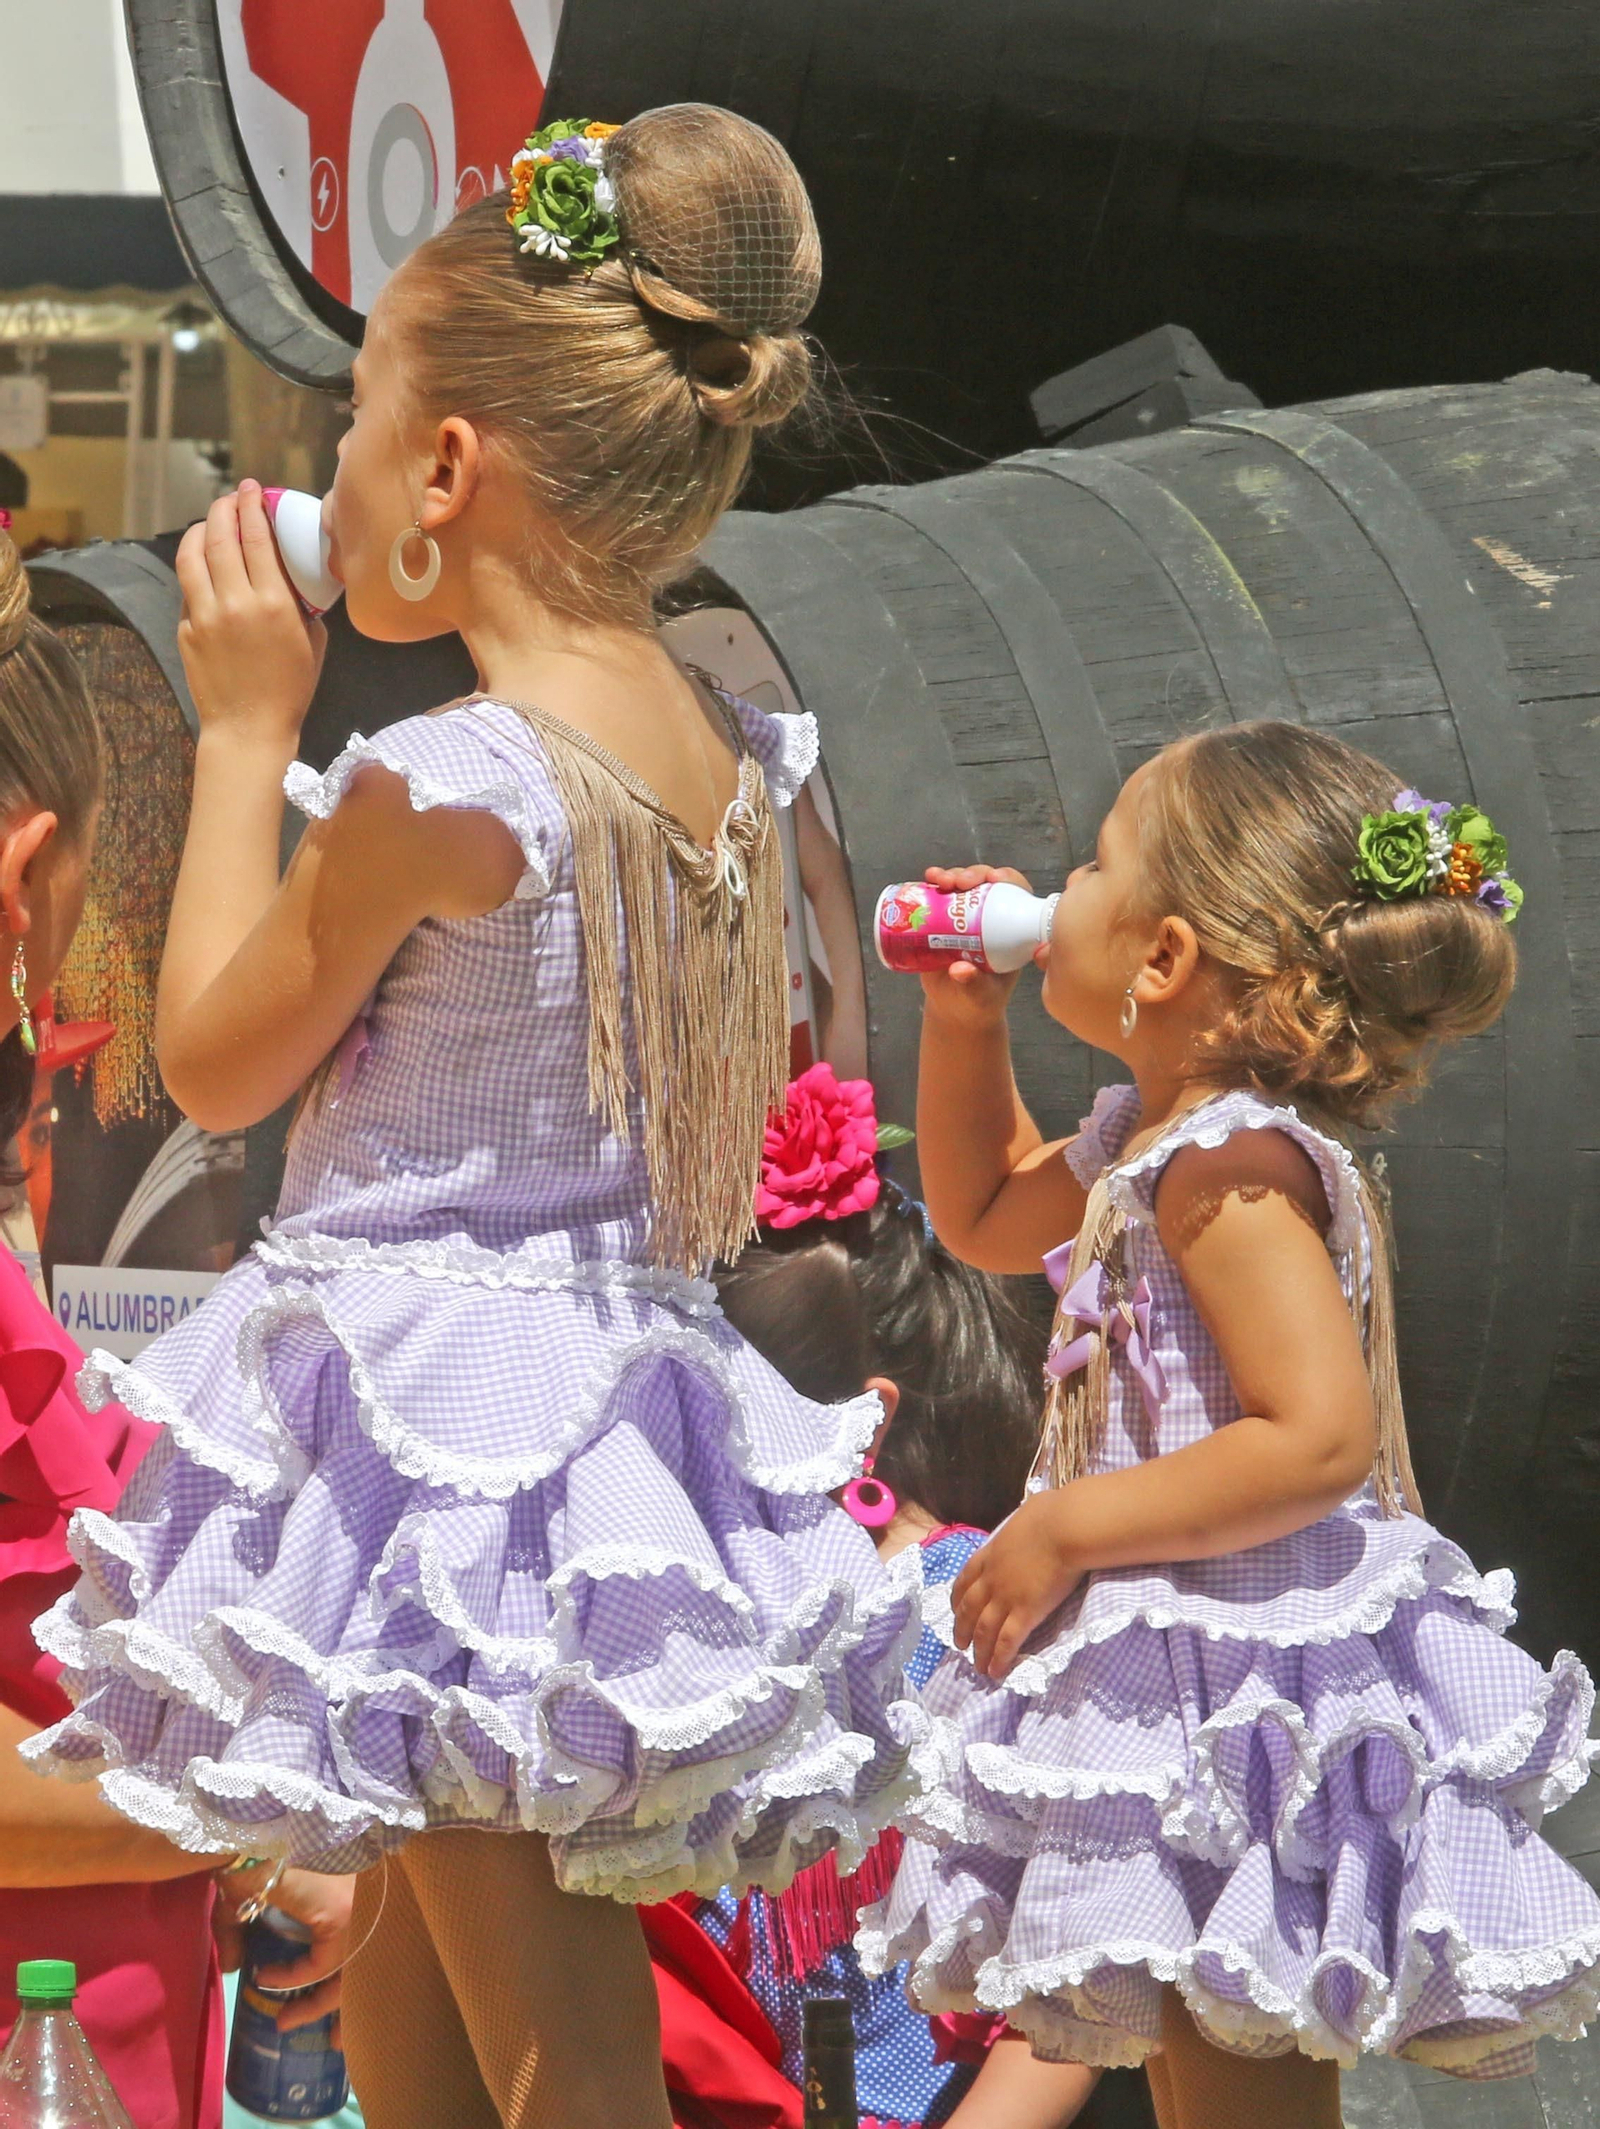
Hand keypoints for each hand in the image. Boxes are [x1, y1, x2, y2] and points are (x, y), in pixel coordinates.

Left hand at [175, 482, 326, 750]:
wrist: (248, 728)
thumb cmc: (290, 689)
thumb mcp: (313, 643)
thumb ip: (302, 604)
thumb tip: (294, 576)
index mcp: (273, 604)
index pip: (257, 539)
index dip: (253, 506)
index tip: (253, 488)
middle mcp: (235, 602)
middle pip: (220, 538)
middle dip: (223, 508)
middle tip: (230, 496)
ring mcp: (204, 615)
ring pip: (192, 556)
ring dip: (199, 530)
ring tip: (208, 521)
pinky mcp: (186, 628)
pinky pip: (188, 588)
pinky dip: (195, 568)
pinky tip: (202, 564)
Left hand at [213, 1863, 355, 2034]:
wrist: (272, 1800)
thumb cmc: (260, 1849)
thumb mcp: (239, 1895)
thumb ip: (231, 1932)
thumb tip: (230, 1967)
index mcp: (341, 1914)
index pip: (322, 1965)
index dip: (291, 1980)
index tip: (261, 1977)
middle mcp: (365, 1908)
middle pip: (356, 1970)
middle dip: (332, 2007)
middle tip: (299, 2029)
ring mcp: (371, 1892)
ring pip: (371, 1954)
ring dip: (356, 1990)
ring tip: (340, 2031)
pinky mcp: (369, 1876)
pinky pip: (369, 1929)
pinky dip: (360, 1956)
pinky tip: (350, 1970)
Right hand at [918, 865, 1034, 1029]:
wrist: (955, 1009)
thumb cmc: (978, 1003)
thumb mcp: (980, 996)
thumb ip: (973, 985)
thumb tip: (960, 970)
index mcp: (1010, 932)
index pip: (1017, 897)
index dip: (1009, 881)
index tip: (994, 879)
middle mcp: (990, 919)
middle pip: (987, 885)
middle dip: (974, 874)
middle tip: (959, 881)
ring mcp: (965, 918)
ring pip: (962, 886)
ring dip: (951, 875)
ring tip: (939, 879)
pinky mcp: (942, 921)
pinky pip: (939, 898)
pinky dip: (931, 886)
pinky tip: (925, 880)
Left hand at [951, 1493, 1084, 1678]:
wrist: (1064, 1528)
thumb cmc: (1052, 1515)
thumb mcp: (1027, 1514)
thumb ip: (1023, 1524)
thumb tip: (1033, 1518)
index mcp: (991, 1553)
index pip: (966, 1579)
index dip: (958, 1597)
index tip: (955, 1609)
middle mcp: (992, 1578)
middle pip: (969, 1609)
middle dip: (962, 1629)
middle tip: (959, 1645)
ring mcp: (1006, 1597)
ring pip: (984, 1630)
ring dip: (978, 1650)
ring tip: (977, 1666)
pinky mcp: (1025, 1613)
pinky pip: (1006, 1642)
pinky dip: (998, 1658)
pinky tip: (995, 1672)